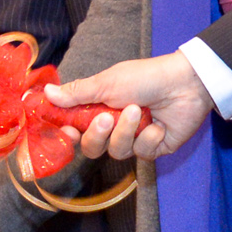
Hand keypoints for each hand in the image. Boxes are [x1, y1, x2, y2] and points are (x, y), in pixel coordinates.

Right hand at [46, 52, 213, 161]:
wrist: (185, 84)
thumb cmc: (145, 77)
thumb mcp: (107, 83)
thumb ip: (77, 93)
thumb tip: (46, 93)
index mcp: (100, 109)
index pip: (76, 130)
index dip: (69, 135)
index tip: (67, 131)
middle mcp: (115, 127)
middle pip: (93, 147)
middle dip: (97, 135)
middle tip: (106, 118)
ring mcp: (135, 139)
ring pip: (117, 151)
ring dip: (126, 131)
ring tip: (138, 111)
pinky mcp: (154, 148)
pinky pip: (141, 153)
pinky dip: (148, 138)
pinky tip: (158, 124)